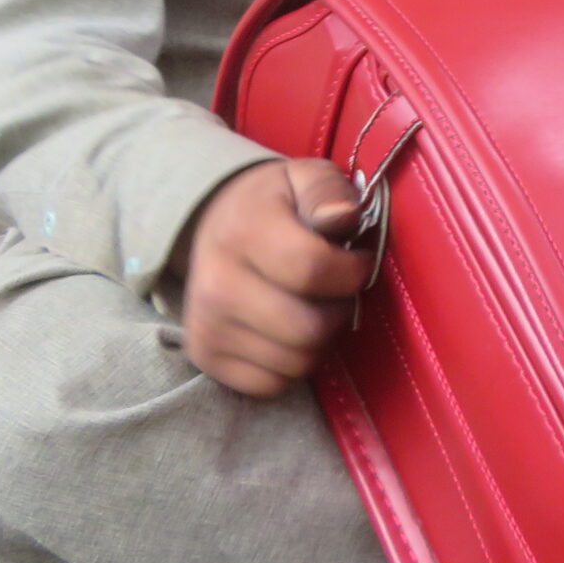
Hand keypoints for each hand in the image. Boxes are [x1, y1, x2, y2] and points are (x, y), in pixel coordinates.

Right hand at [172, 158, 368, 397]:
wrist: (214, 224)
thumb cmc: (276, 204)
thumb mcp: (306, 177)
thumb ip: (329, 192)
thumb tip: (342, 218)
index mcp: (244, 234)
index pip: (313, 271)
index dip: (352, 271)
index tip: (358, 261)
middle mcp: (218, 286)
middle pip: (308, 328)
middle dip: (339, 310)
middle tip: (337, 290)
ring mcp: (207, 327)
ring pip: (295, 362)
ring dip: (320, 340)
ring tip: (313, 307)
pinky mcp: (205, 358)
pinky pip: (271, 384)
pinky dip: (292, 364)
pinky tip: (289, 330)